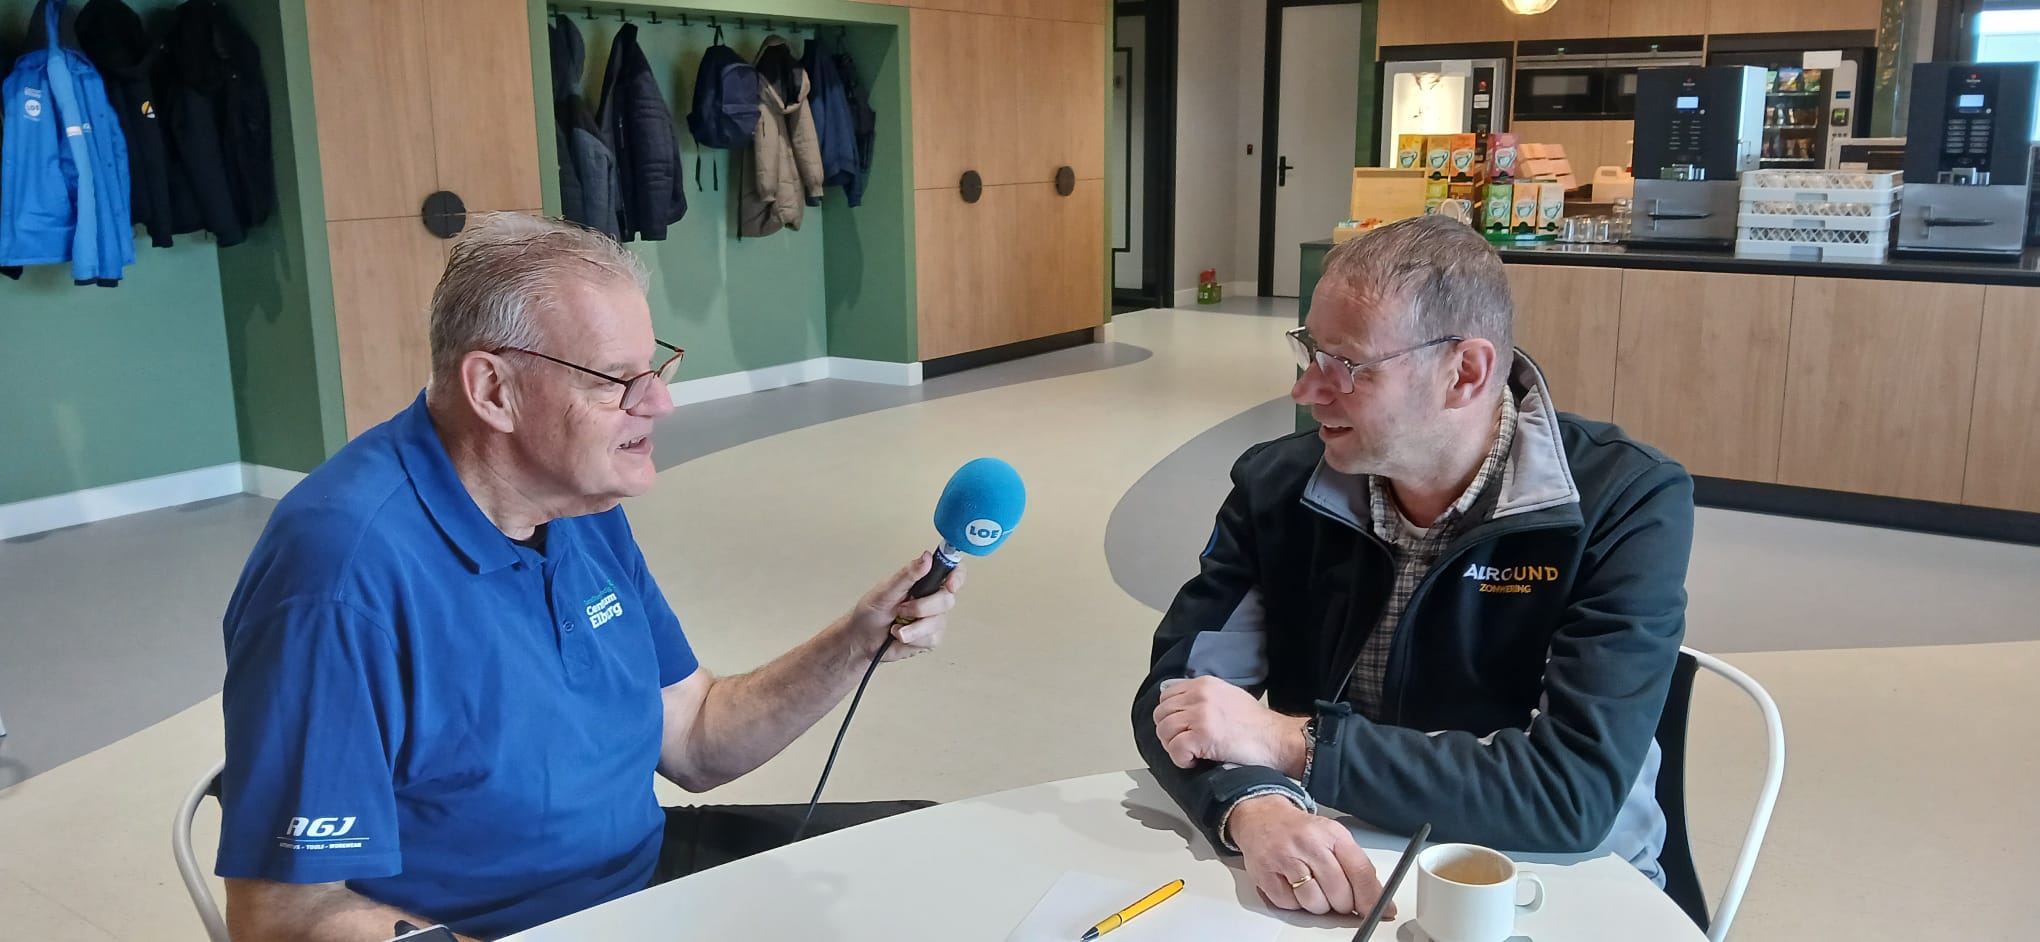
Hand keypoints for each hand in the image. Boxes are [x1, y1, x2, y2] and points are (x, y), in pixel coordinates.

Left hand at [846, 552, 965, 662]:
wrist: (863, 640)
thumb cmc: (871, 612)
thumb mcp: (886, 590)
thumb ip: (908, 574)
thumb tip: (926, 558)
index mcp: (923, 581)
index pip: (951, 571)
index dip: (957, 576)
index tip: (949, 585)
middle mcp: (932, 598)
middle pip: (946, 599)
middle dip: (922, 607)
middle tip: (902, 609)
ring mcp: (933, 618)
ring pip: (938, 621)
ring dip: (913, 627)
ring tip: (897, 625)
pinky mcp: (931, 637)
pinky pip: (931, 638)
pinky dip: (913, 639)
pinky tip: (902, 635)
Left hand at [1154, 676, 1307, 774]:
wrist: (1277, 740)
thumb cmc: (1256, 725)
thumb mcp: (1228, 696)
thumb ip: (1203, 697)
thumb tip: (1182, 708)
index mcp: (1203, 684)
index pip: (1166, 697)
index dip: (1170, 716)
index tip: (1181, 729)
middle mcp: (1199, 695)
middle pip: (1161, 714)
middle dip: (1169, 733)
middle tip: (1184, 745)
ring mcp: (1200, 715)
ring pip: (1164, 731)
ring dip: (1174, 747)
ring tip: (1191, 753)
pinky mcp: (1203, 736)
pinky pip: (1175, 749)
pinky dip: (1181, 760)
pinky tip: (1195, 761)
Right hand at [1230, 796, 1392, 917]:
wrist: (1262, 816)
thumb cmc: (1301, 831)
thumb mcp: (1334, 838)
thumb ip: (1356, 867)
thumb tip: (1376, 902)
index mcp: (1332, 834)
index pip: (1360, 872)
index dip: (1372, 898)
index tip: (1381, 912)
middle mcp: (1308, 844)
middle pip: (1340, 894)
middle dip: (1342, 904)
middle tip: (1337, 895)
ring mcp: (1284, 858)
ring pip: (1315, 904)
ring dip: (1318, 905)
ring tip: (1312, 887)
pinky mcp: (1265, 874)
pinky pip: (1290, 906)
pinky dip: (1295, 903)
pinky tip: (1292, 885)